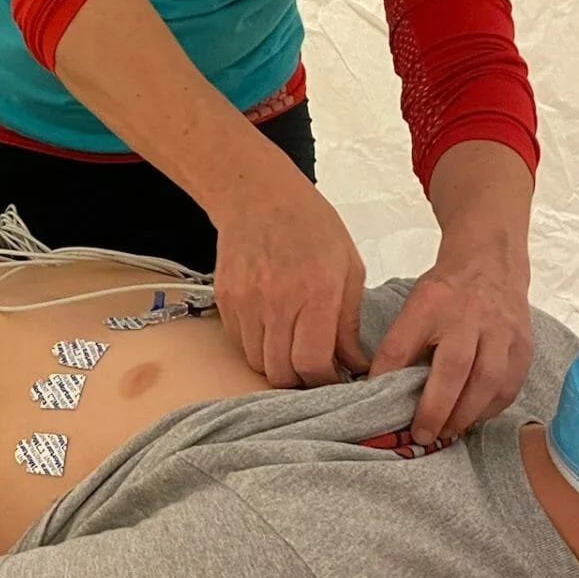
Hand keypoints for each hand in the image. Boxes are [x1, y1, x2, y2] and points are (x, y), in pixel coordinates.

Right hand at [213, 169, 368, 388]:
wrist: (257, 195)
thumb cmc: (310, 225)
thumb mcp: (348, 266)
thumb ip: (349, 320)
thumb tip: (353, 363)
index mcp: (316, 292)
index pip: (313, 362)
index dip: (324, 381)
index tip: (333, 378)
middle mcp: (277, 301)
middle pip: (281, 371)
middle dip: (300, 380)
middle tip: (314, 369)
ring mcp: (246, 302)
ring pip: (258, 362)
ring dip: (278, 365)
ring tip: (293, 348)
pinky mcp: (225, 301)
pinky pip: (239, 344)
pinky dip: (257, 346)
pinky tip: (272, 327)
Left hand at [368, 253, 532, 444]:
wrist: (491, 263)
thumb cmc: (446, 294)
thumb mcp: (413, 306)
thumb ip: (400, 344)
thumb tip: (379, 389)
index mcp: (431, 303)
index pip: (402, 344)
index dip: (389, 377)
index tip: (382, 406)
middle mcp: (469, 315)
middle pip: (454, 368)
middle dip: (436, 409)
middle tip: (422, 436)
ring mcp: (502, 330)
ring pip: (488, 381)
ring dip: (466, 414)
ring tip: (448, 432)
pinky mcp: (524, 345)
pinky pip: (509, 386)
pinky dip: (490, 408)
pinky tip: (474, 416)